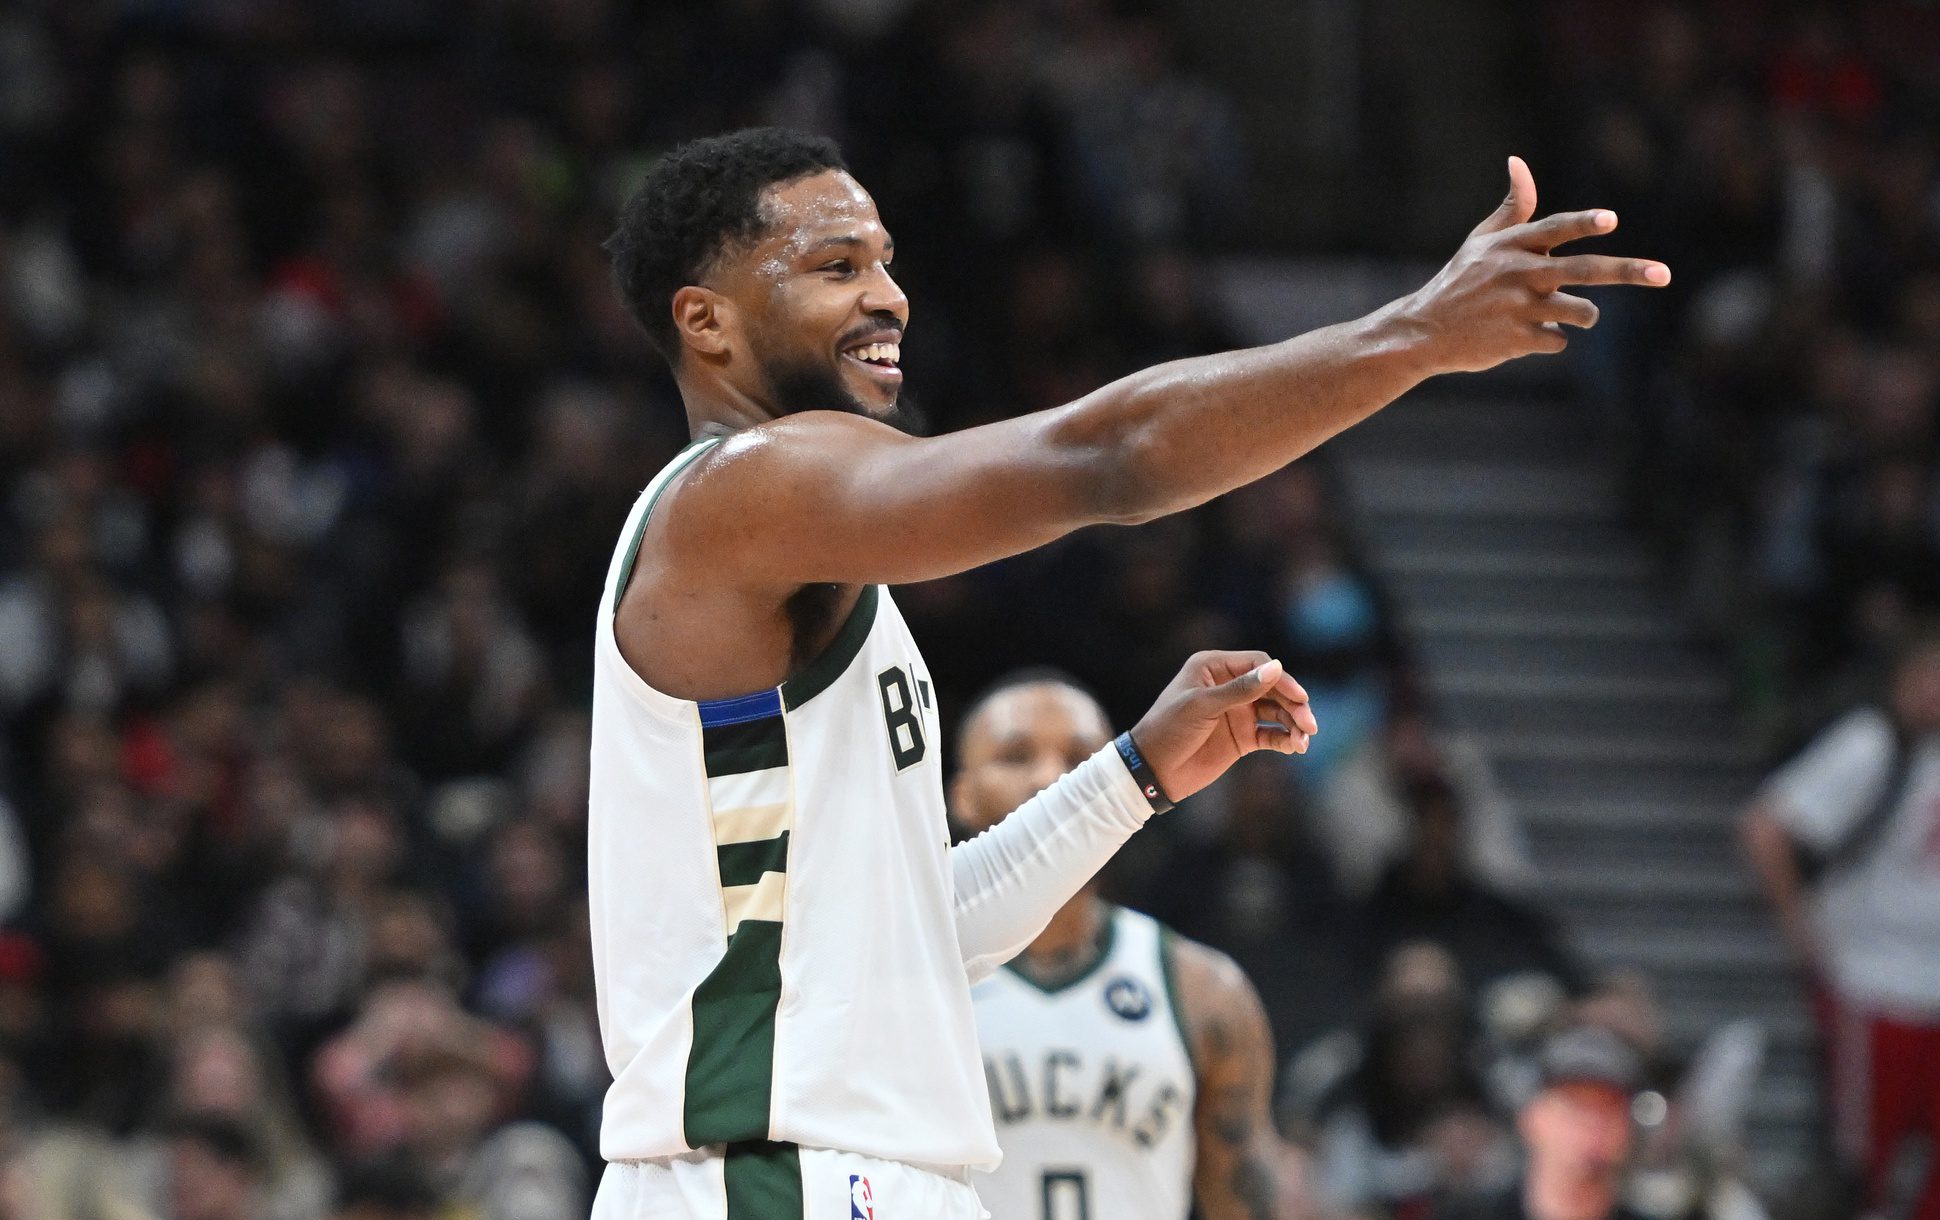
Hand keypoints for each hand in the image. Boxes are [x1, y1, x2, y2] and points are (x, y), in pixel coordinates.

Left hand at [1128, 650, 1316, 800]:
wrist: (1152, 771)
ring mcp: (1237, 712)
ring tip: (1304, 740)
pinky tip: (1296, 747)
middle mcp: (1228, 686)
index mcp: (1213, 667)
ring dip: (1294, 723)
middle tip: (1309, 723)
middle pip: (1273, 687)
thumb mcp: (1202, 706)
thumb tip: (1277, 668)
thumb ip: (1240, 689)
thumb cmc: (1168, 729)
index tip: (1299, 698)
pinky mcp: (1242, 738)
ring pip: (1277, 711)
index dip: (1281, 679)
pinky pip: (1271, 734)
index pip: (1258, 664)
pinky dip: (1285, 739)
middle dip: (1294, 704)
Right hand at [1397, 155, 1669, 373]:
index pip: (1554, 230)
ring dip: (1584, 315)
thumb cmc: (1459, 281)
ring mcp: (1517, 309)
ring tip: (1571, 315)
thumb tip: (1518, 161)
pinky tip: (1527, 336)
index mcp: (1511, 246)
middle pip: (1583, 271)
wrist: (1423, 331)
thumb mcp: (1481, 241)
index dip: (1582, 225)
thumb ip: (1514, 207)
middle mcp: (1517, 274)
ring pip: (1579, 311)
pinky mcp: (1516, 340)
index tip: (1611, 221)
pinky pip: (1557, 340)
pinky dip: (1551, 339)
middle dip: (1627, 271)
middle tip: (1664, 274)